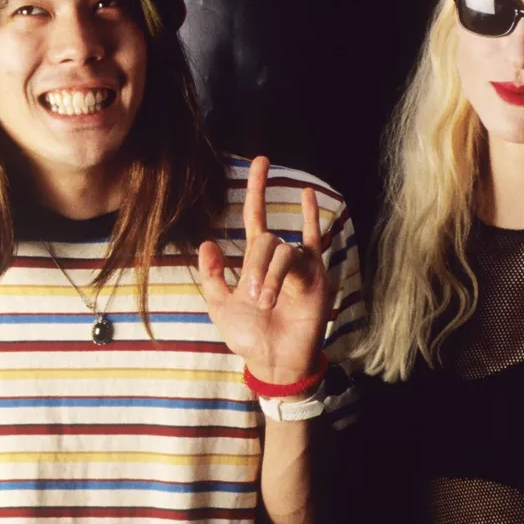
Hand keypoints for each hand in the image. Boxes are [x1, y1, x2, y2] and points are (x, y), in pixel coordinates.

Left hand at [196, 156, 335, 383]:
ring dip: (269, 275)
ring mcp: (299, 265)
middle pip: (264, 240)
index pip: (256, 217)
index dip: (256, 189)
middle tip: (252, 297)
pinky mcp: (315, 276)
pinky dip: (310, 218)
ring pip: (282, 251)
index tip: (259, 161)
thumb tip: (208, 241)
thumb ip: (213, 275)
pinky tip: (307, 196)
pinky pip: (314, 243)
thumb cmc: (249, 337)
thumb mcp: (220, 305)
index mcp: (255, 262)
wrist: (273, 362)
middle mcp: (278, 258)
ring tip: (265, 302)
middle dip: (255, 266)